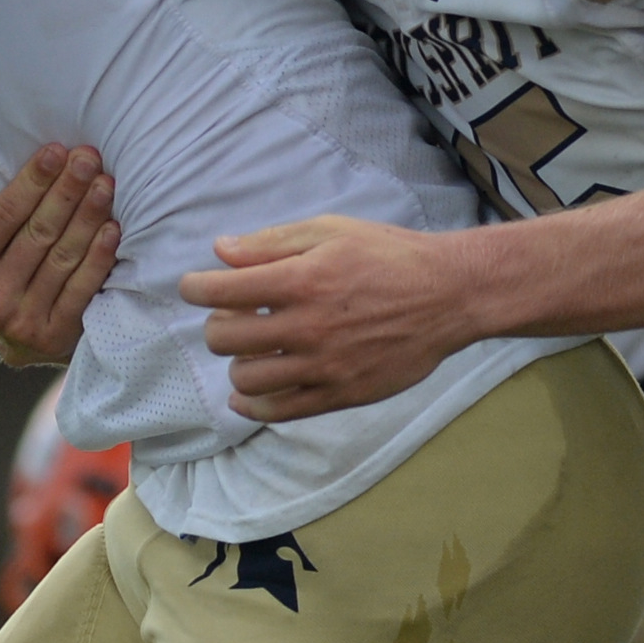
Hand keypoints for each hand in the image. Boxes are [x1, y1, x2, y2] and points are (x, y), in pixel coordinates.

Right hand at [0, 144, 118, 366]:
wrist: (13, 338)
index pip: (3, 215)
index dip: (31, 181)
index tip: (56, 151)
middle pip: (38, 233)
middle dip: (67, 191)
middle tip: (88, 159)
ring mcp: (23, 319)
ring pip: (63, 257)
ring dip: (88, 217)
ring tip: (105, 185)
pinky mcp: (54, 335)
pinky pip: (82, 288)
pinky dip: (98, 257)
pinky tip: (112, 229)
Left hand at [182, 217, 479, 421]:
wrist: (449, 296)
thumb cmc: (390, 256)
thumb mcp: (332, 231)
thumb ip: (272, 243)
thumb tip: (220, 251)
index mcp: (301, 280)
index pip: (221, 290)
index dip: (195, 288)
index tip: (194, 287)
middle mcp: (307, 326)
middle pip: (224, 338)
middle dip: (216, 325)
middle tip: (232, 317)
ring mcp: (324, 366)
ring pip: (246, 379)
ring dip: (237, 363)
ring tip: (251, 351)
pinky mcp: (341, 394)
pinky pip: (279, 411)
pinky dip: (252, 405)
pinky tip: (248, 393)